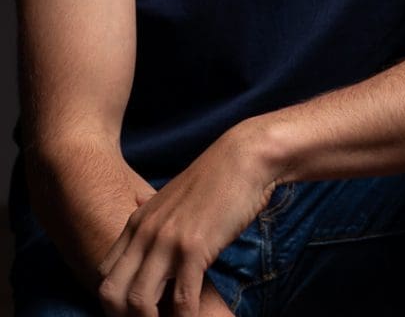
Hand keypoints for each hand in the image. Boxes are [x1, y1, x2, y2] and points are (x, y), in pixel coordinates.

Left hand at [97, 122, 275, 315]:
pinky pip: (181, 298)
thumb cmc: (214, 179)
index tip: (134, 311)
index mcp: (137, 221)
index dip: (115, 300)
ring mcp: (167, 240)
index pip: (105, 273)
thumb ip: (154, 215)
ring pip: (139, 301)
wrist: (243, 158)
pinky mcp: (194, 247)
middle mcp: (145, 232)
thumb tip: (141, 215)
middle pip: (112, 292)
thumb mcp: (172, 197)